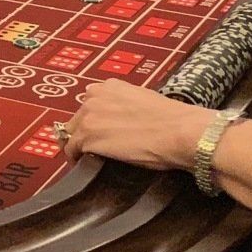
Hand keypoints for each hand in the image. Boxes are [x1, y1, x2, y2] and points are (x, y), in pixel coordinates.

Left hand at [61, 80, 209, 170]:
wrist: (179, 131)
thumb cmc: (172, 119)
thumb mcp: (143, 99)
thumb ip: (125, 104)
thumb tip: (123, 118)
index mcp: (109, 86)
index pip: (90, 103)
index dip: (92, 119)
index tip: (98, 130)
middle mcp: (94, 97)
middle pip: (77, 118)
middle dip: (83, 132)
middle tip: (93, 147)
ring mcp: (88, 118)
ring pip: (71, 134)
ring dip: (78, 146)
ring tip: (87, 157)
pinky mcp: (88, 139)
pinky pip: (72, 150)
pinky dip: (76, 158)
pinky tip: (85, 165)